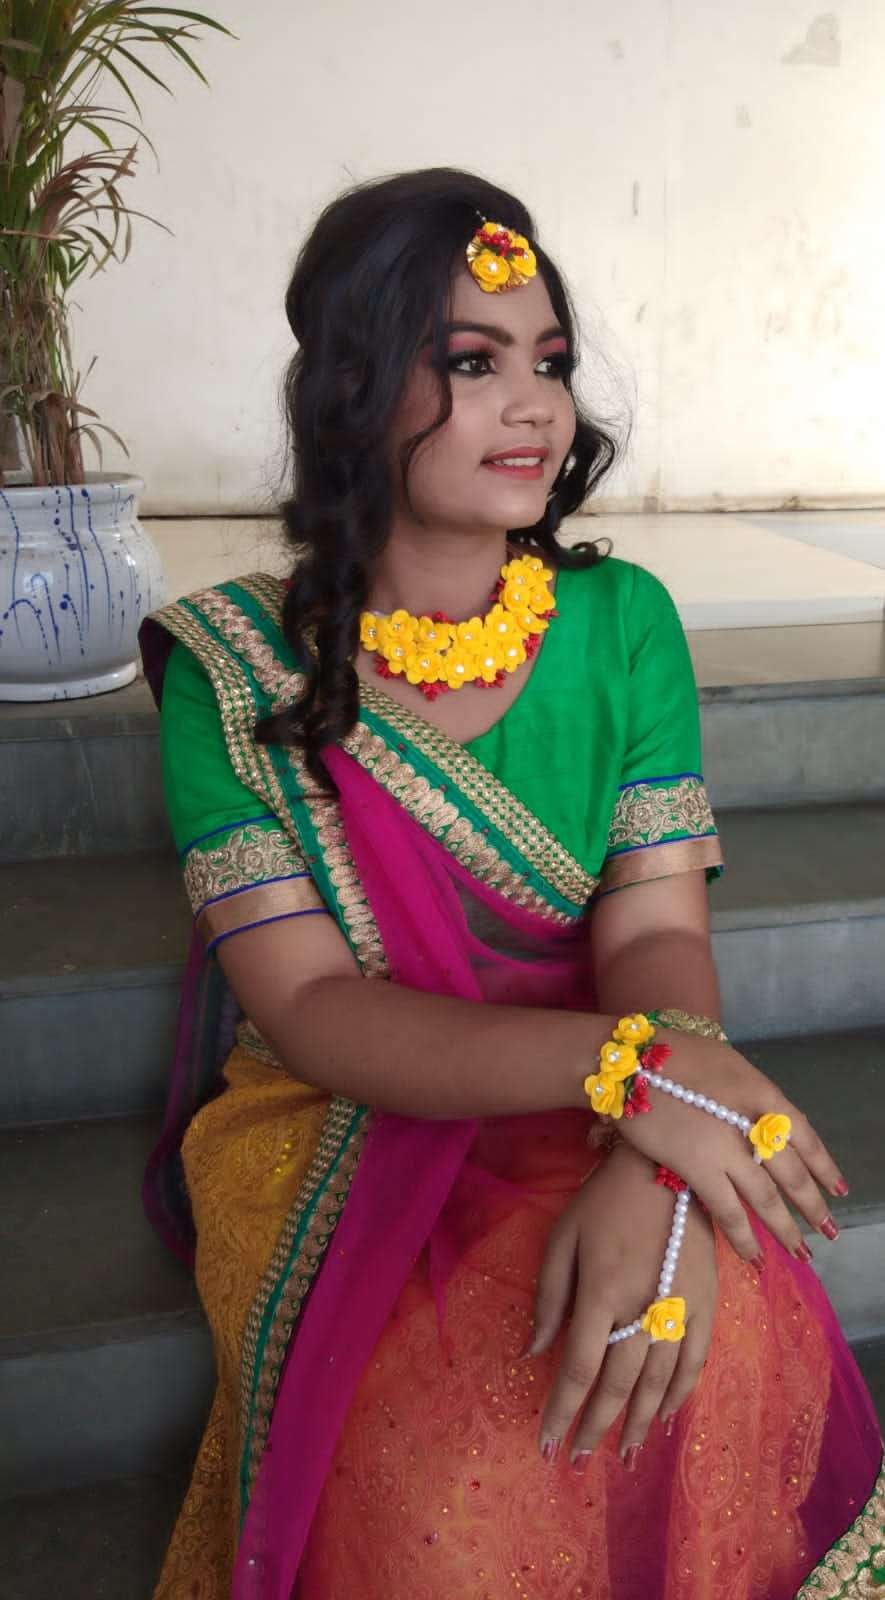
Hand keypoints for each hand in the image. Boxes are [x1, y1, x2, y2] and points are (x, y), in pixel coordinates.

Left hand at [527, 1140, 716, 1465]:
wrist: (668, 1166)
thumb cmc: (604, 1199)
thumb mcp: (563, 1237)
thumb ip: (549, 1297)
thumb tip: (532, 1352)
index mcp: (600, 1292)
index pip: (578, 1368)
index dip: (562, 1410)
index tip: (547, 1441)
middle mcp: (642, 1309)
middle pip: (617, 1385)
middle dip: (595, 1427)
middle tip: (579, 1460)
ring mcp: (680, 1310)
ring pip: (658, 1383)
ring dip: (637, 1423)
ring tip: (621, 1453)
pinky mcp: (707, 1305)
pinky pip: (694, 1363)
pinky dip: (678, 1395)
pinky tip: (661, 1416)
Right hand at [614, 1027, 846, 1262]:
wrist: (630, 1061)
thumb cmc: (671, 1054)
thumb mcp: (726, 1064)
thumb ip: (747, 1096)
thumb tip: (759, 1120)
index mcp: (764, 1093)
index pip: (806, 1136)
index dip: (825, 1166)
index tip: (838, 1188)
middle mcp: (754, 1123)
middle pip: (793, 1173)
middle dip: (813, 1206)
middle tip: (829, 1231)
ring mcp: (728, 1149)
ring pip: (767, 1199)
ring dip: (786, 1230)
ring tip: (801, 1253)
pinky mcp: (698, 1169)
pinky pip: (728, 1212)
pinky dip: (744, 1238)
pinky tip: (754, 1257)